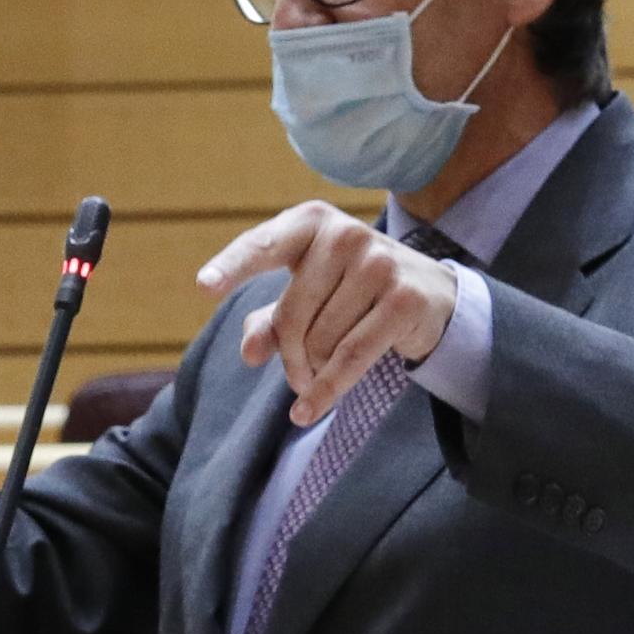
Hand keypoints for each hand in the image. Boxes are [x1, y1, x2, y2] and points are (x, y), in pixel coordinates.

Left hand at [197, 201, 459, 425]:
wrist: (429, 293)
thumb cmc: (350, 291)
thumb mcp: (307, 297)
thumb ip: (270, 321)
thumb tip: (249, 353)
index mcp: (310, 222)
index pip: (263, 245)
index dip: (233, 266)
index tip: (204, 286)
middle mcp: (345, 234)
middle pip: (292, 316)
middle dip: (289, 355)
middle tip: (296, 373)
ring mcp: (378, 263)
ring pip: (320, 341)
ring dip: (313, 371)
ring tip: (320, 373)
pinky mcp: (403, 299)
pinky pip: (350, 358)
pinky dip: (325, 391)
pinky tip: (304, 412)